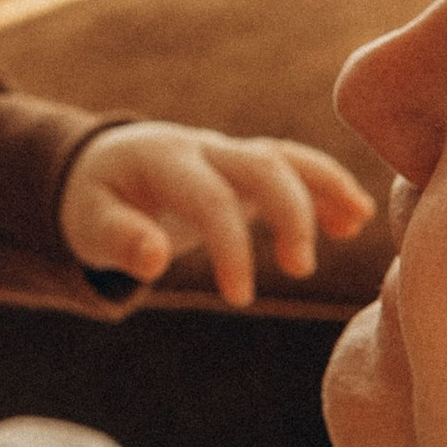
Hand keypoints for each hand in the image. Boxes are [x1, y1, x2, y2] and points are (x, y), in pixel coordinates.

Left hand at [60, 121, 372, 306]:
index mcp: (163, 160)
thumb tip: (153, 260)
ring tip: (357, 224)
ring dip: (323, 187)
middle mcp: (204, 148)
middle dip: (290, 212)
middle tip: (299, 270)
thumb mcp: (90, 224)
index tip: (239, 298)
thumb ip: (120, 240)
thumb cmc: (98, 204)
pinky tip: (355, 219)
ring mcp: (230, 153)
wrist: (105, 166)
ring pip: (287, 157)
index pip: (208, 197)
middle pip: (261, 164)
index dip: (230, 247)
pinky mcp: (248, 166)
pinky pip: (295, 166)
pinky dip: (327, 185)